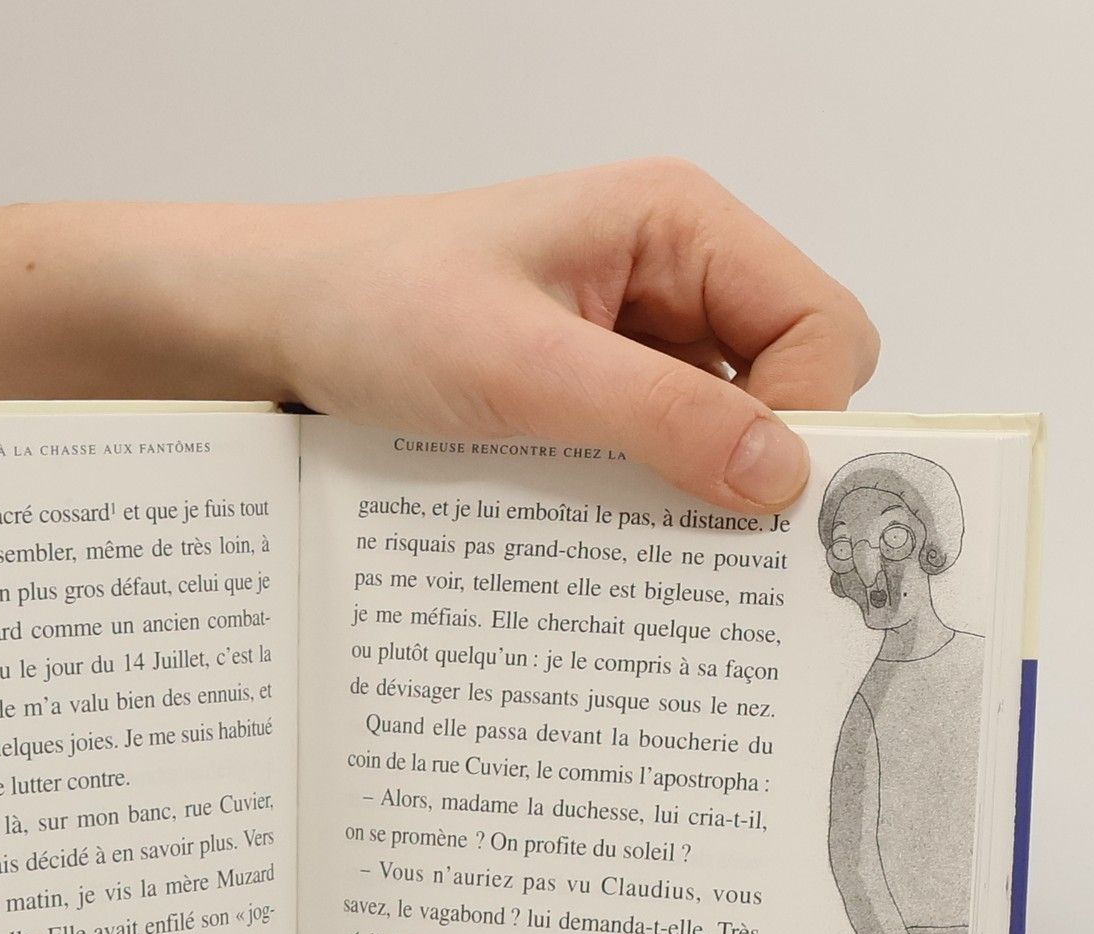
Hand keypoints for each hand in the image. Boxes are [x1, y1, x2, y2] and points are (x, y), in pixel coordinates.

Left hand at [252, 159, 878, 509]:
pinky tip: (601, 540)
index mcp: (679, 224)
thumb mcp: (521, 367)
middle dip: (758, 463)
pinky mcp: (587, 395)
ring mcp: (629, 340)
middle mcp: (670, 275)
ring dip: (693, 493)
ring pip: (721, 433)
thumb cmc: (374, 306)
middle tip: (708, 543)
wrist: (271, 326)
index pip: (822, 325)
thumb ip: (658, 416)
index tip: (757, 503)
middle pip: (788, 381)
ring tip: (644, 549)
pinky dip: (641, 503)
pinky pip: (652, 458)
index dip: (808, 416)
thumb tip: (782, 476)